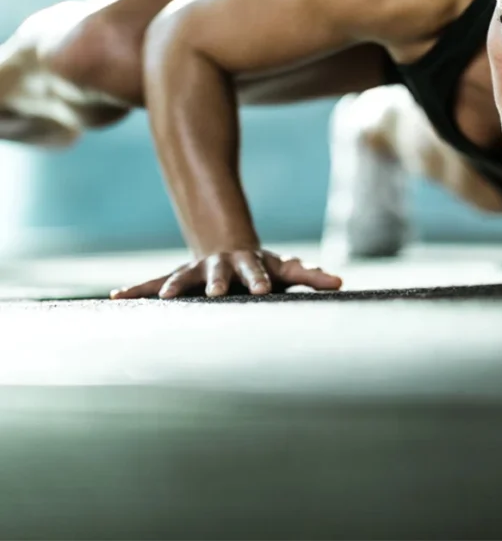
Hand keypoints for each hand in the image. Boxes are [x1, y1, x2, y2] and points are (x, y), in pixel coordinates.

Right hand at [109, 248, 342, 299]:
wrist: (229, 249)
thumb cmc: (264, 267)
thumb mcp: (288, 269)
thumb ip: (312, 275)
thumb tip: (341, 281)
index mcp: (248, 265)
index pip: (256, 273)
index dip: (259, 281)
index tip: (261, 291)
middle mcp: (219, 266)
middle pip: (218, 273)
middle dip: (216, 282)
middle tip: (214, 293)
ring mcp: (196, 271)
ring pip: (182, 277)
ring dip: (172, 287)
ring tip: (161, 297)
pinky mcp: (178, 278)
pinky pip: (153, 282)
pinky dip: (136, 289)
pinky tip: (114, 297)